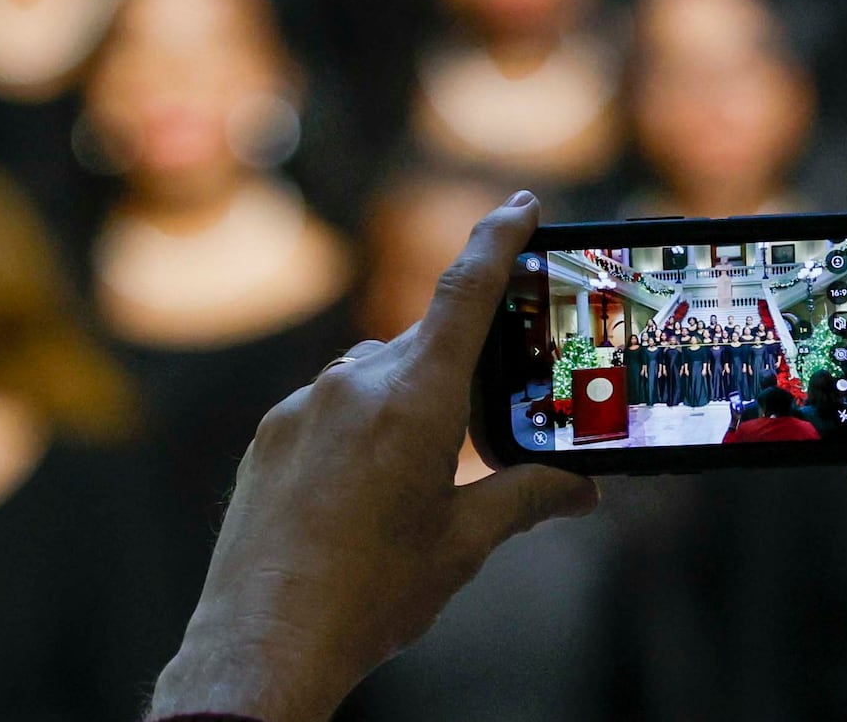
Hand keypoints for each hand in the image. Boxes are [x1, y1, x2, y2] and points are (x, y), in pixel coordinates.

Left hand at [148, 192, 598, 721]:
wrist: (263, 642)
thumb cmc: (370, 594)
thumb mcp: (462, 544)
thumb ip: (526, 499)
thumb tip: (583, 488)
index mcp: (415, 400)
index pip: (466, 292)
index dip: (498, 240)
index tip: (520, 204)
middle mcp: (355, 385)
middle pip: (423, 344)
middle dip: (457, 371)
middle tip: (480, 424)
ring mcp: (304, 406)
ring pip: (373, 376)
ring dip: (403, 402)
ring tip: (411, 480)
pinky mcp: (270, 432)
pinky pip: (328, 405)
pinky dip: (356, 427)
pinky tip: (357, 491)